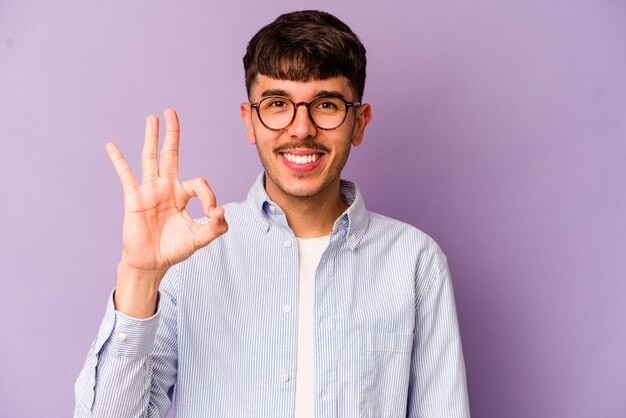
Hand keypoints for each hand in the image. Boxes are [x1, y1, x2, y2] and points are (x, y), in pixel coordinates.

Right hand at [106, 109, 227, 316]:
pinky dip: (118, 161)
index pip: (199, 183)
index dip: (209, 195)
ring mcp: (149, 190)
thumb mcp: (200, 238)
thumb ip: (215, 226)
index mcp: (182, 195)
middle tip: (171, 112)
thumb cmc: (174, 249)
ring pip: (150, 158)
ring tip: (152, 118)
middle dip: (172, 134)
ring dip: (151, 137)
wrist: (151, 263)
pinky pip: (125, 176)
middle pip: (170, 154)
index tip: (211, 213)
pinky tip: (111, 145)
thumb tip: (221, 211)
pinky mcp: (134, 198)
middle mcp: (166, 187)